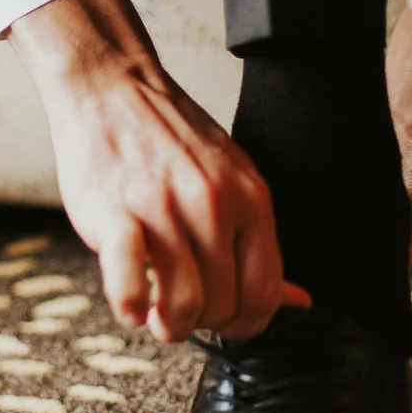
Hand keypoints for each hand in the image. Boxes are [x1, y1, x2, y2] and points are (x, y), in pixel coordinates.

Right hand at [9, 0, 309, 340]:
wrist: (112, 87)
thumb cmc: (169, 139)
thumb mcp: (233, 180)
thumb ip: (259, 243)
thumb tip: (299, 300)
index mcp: (250, 198)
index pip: (265, 293)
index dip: (245, 325)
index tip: (222, 324)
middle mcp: (213, 204)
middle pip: (224, 306)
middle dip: (202, 324)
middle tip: (180, 311)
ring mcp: (164, 209)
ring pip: (183, 305)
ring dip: (168, 325)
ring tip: (154, 312)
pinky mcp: (114, 214)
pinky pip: (128, 283)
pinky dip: (130, 307)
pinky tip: (129, 303)